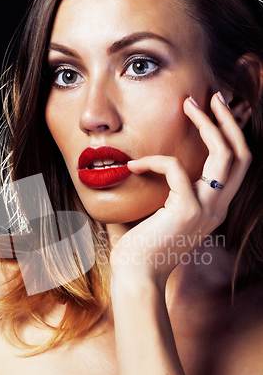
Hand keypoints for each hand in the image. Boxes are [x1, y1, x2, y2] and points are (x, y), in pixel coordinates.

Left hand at [110, 92, 251, 283]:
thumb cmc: (142, 248)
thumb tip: (144, 163)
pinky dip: (153, 161)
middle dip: (229, 121)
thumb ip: (165, 191)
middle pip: (241, 155)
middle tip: (211, 97)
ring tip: (189, 105)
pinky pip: (175, 168)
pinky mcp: (186, 210)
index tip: (213, 113)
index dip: (230, 136)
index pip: (236, 167)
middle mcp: (217, 208)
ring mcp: (207, 209)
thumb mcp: (160, 214)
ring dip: (208, 124)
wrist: (137, 277)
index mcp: (214, 208)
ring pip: (224, 155)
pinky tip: (133, 165)